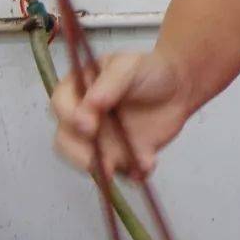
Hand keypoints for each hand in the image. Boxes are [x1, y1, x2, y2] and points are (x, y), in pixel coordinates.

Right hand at [51, 50, 190, 178]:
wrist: (179, 88)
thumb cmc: (149, 70)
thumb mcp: (129, 66)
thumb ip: (109, 83)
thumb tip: (90, 105)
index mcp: (77, 90)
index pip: (60, 106)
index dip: (70, 118)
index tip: (89, 127)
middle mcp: (82, 118)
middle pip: (65, 141)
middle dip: (80, 155)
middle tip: (103, 160)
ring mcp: (99, 140)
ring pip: (88, 162)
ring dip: (105, 170)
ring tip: (131, 167)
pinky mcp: (119, 156)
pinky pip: (120, 172)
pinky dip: (132, 173)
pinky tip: (148, 164)